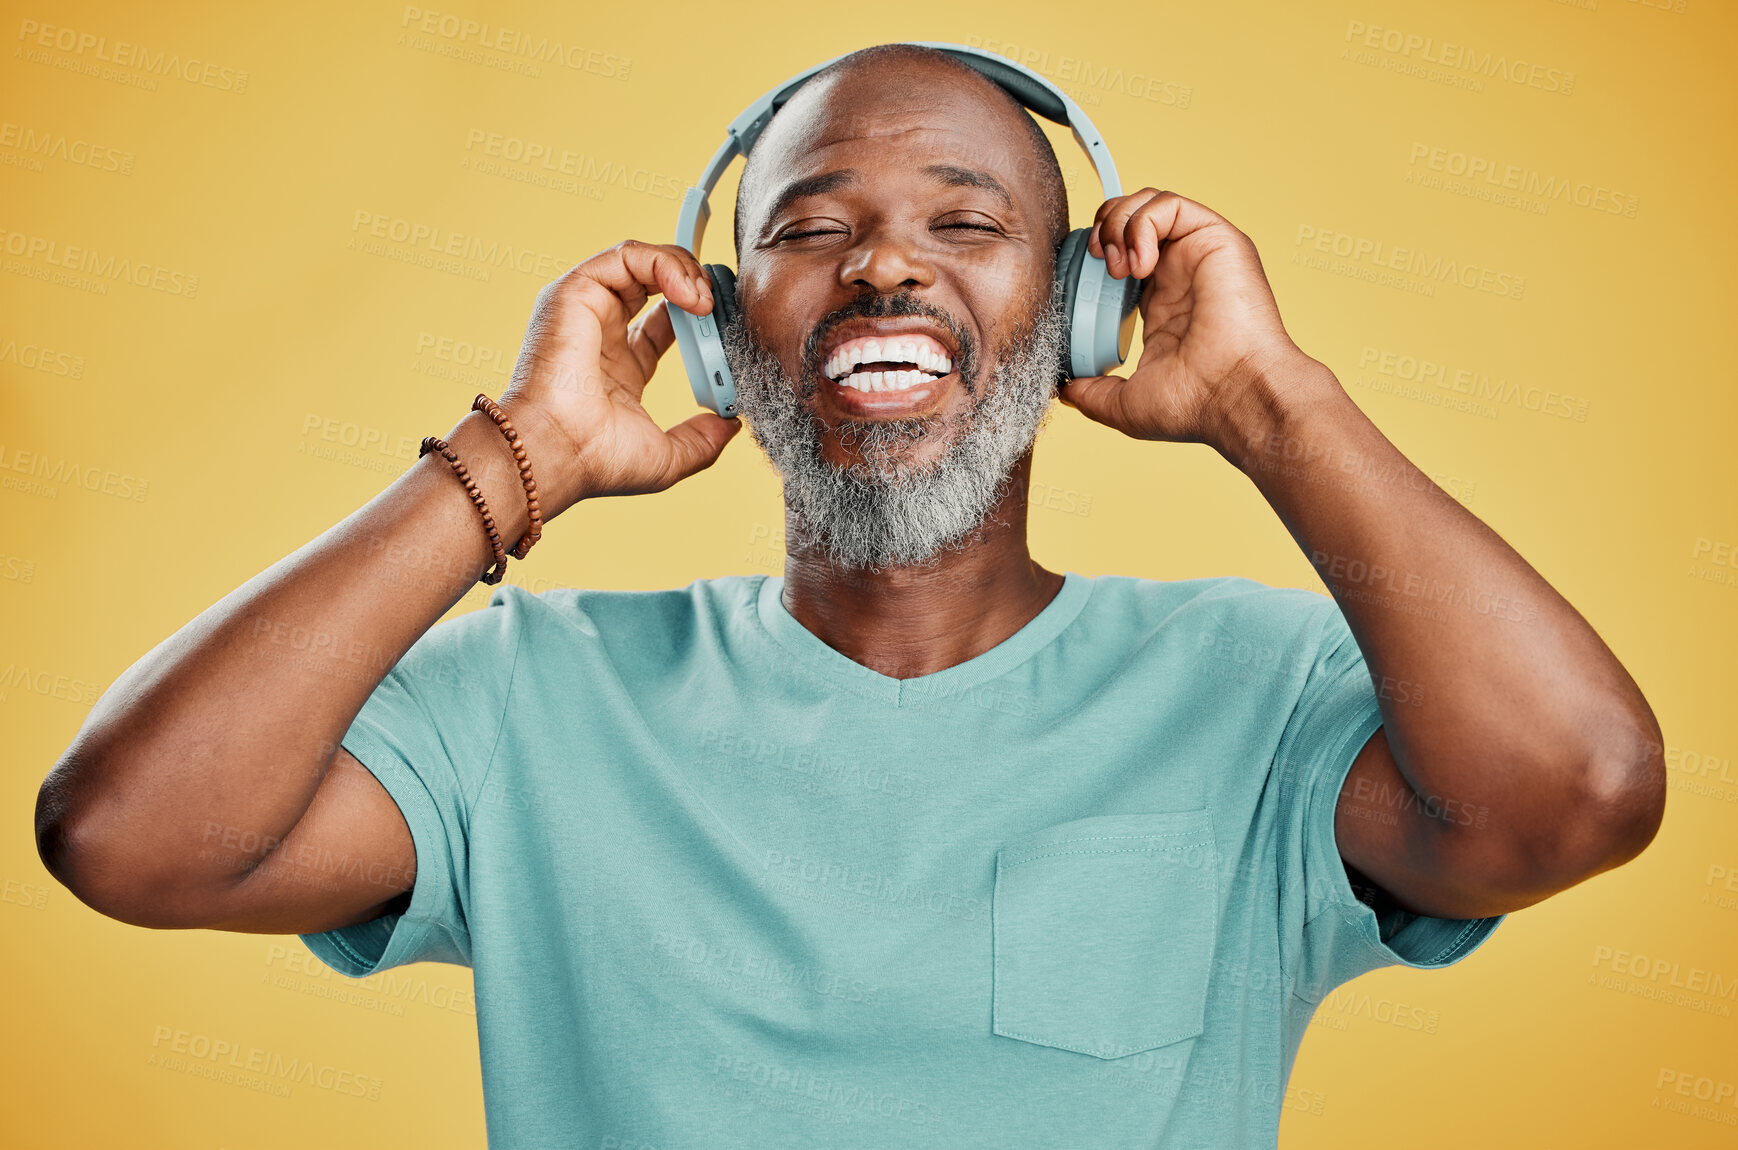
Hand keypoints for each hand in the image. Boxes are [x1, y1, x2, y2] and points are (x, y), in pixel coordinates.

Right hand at [497, 240, 740, 511]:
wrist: (558, 453)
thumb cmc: (596, 461)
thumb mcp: (666, 456)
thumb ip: (702, 441)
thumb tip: (731, 424)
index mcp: (621, 366)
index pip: (666, 322)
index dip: (702, 316)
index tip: (729, 324)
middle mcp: (602, 333)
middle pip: (657, 284)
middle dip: (697, 284)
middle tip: (726, 303)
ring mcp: (587, 309)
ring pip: (642, 262)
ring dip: (685, 271)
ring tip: (707, 301)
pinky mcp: (575, 291)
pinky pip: (627, 256)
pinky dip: (664, 263)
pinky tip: (688, 294)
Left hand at [1058, 190, 1323, 455]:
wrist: (1234, 397)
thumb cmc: (1194, 404)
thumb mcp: (1125, 404)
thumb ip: (1092, 393)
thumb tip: (1064, 389)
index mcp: (1162, 302)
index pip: (1121, 255)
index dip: (1093, 256)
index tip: (1077, 281)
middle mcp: (1181, 272)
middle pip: (1130, 220)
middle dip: (1100, 230)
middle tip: (1095, 263)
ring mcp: (1198, 253)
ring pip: (1147, 203)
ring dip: (1116, 224)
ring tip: (1116, 264)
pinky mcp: (1215, 238)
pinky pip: (1168, 205)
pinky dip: (1141, 225)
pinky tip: (1140, 264)